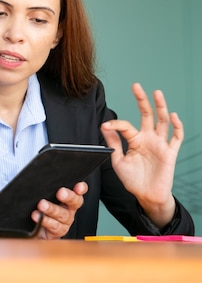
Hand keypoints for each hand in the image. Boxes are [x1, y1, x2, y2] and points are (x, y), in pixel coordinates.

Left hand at [33, 182, 86, 238]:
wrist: (36, 230)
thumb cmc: (41, 209)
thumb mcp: (44, 196)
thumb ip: (46, 188)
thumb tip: (36, 175)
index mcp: (68, 198)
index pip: (77, 192)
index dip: (81, 188)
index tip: (79, 186)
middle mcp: (69, 209)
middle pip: (74, 202)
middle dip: (68, 197)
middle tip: (61, 192)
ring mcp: (64, 221)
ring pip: (62, 214)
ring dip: (52, 209)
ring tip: (42, 205)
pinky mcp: (57, 231)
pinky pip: (54, 226)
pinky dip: (45, 220)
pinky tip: (37, 216)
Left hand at [100, 83, 181, 227]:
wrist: (146, 196)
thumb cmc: (133, 180)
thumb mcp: (118, 161)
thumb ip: (113, 143)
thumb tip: (104, 125)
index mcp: (135, 140)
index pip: (126, 126)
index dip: (115, 124)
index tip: (105, 125)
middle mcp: (148, 139)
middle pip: (147, 115)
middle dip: (142, 100)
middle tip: (136, 86)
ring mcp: (160, 145)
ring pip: (162, 122)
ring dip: (160, 107)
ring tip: (157, 93)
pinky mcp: (170, 153)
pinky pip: (176, 138)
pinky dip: (177, 126)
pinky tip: (173, 116)